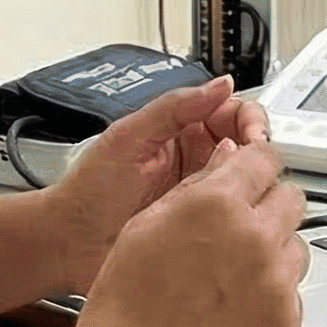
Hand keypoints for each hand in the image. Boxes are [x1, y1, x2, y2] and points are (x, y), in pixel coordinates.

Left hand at [44, 74, 270, 295]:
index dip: (249, 120)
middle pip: (248, 146)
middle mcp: (195, 158)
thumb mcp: (128, 138)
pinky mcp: (200, 225)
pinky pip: (232, 215)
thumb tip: (219, 85)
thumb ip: (173, 108)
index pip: (232, 112)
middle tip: (255, 166)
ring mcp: (200, 193)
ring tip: (241, 191)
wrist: (68, 241)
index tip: (253, 137)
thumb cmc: (88, 190)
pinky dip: (240, 214)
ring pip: (245, 181)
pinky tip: (233, 216)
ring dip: (251, 183)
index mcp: (180, 129)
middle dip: (258, 152)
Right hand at [65, 137, 307, 326]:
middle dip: (268, 207)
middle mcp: (255, 238)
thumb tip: (227, 160)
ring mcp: (277, 285)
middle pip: (291, 199)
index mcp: (217, 204)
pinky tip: (234, 312)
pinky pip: (293, 295)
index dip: (255, 167)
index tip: (251, 177)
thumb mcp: (143, 226)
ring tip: (230, 279)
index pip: (265, 158)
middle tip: (238, 230)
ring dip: (273, 252)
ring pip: (296, 247)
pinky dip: (272, 297)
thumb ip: (194, 187)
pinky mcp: (287, 326)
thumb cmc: (123, 308)